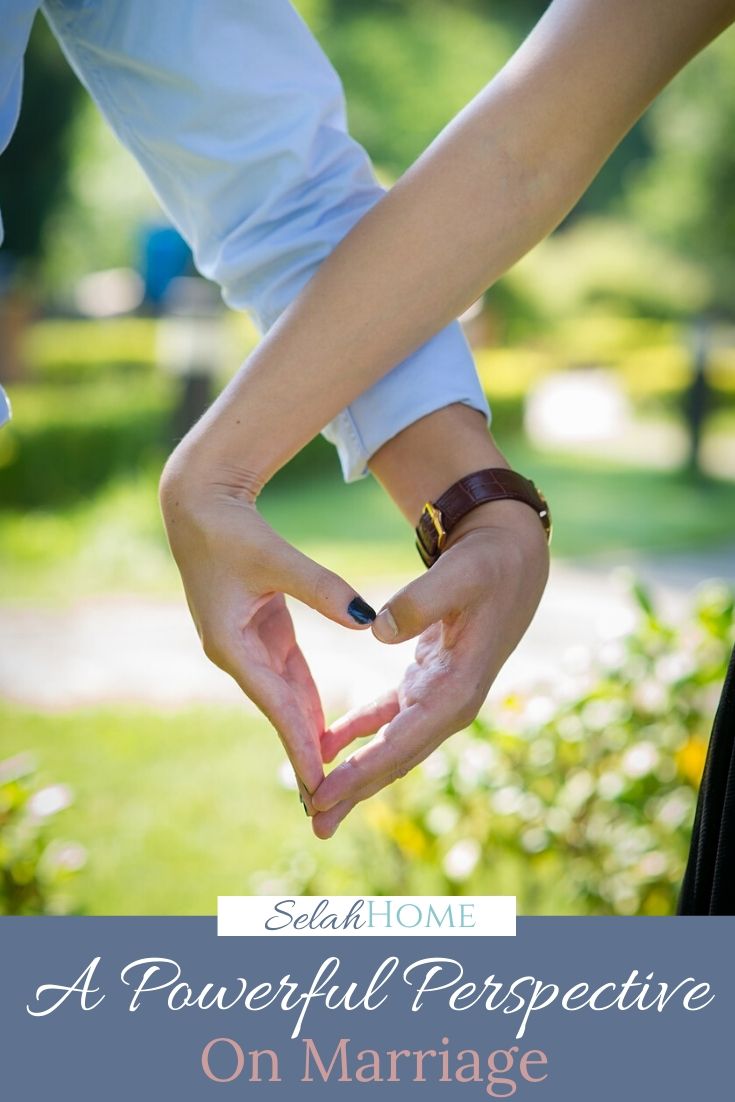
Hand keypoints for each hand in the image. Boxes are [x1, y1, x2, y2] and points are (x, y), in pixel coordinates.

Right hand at [158, 455, 375, 801]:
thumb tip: (365, 622)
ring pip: (284, 696)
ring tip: (330, 776)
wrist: (200, 506)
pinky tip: (325, 726)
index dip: (298, 743)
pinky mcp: (258, 629)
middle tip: (327, 800)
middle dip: (302, 753)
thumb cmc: (230, 530)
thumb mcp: (276, 558)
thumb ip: (321, 589)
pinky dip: (306, 699)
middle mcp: (235, 652)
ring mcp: (246, 644)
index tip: (318, 783)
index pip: (275, 703)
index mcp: (230, 643)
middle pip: (278, 710)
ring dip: (306, 731)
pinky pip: (288, 673)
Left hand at [310, 502, 548, 836]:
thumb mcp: (459, 575)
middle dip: (356, 792)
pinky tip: (328, 747)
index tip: (325, 794)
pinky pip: (387, 718)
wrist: (513, 558)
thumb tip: (376, 630)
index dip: (362, 771)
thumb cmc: (489, 566)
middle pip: (396, 758)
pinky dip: (358, 732)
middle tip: (316, 825)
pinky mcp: (428, 682)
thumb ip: (420, 601)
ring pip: (390, 746)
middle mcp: (450, 704)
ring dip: (356, 774)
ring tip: (318, 806)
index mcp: (458, 688)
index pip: (402, 741)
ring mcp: (439, 696)